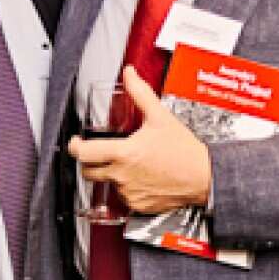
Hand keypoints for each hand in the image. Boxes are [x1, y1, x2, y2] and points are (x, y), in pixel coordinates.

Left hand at [68, 65, 211, 213]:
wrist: (204, 177)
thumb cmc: (184, 150)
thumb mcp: (160, 116)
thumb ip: (140, 93)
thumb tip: (130, 74)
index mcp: (123, 153)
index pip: (83, 153)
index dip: (74, 146)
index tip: (76, 142)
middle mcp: (122, 175)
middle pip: (88, 171)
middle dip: (89, 161)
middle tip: (98, 151)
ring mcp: (129, 193)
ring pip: (106, 183)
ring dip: (110, 173)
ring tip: (128, 163)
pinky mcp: (137, 205)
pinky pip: (123, 197)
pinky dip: (126, 187)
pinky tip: (140, 176)